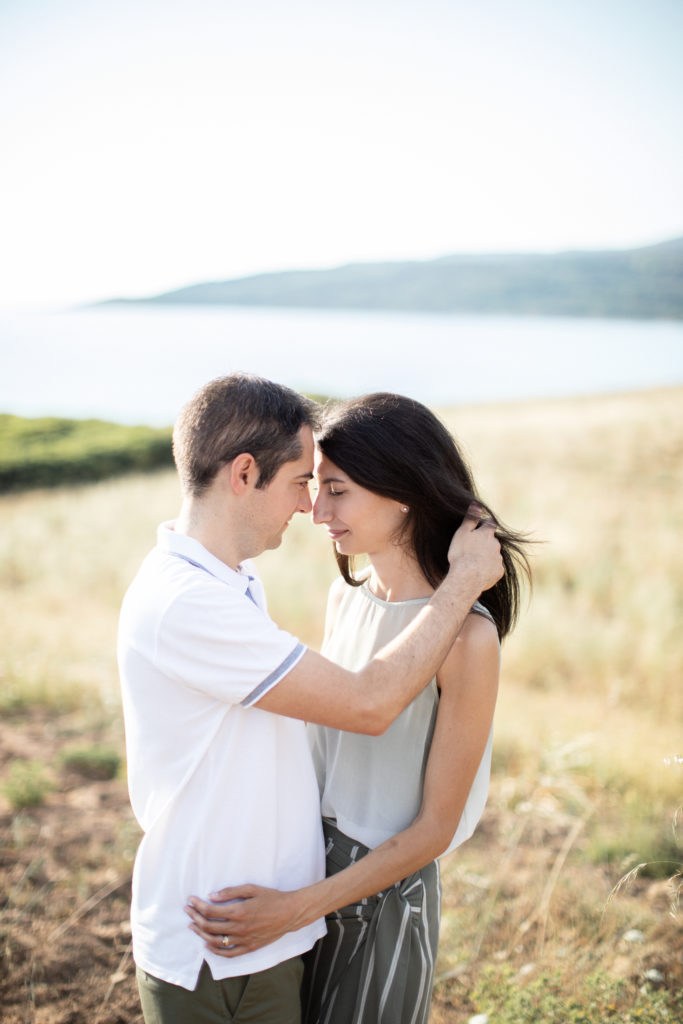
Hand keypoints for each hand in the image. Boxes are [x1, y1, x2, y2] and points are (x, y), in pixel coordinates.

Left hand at [184, 885, 300, 957]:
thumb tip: (212, 896)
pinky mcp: (249, 948)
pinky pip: (228, 954)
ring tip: (192, 926)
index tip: (191, 900)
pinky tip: (207, 945)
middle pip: (209, 926)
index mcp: (239, 911)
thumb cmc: (272, 898)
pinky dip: (215, 951)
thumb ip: (231, 892)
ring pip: (215, 941)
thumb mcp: (252, 889)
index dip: (198, 906)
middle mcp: (239, 928)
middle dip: (195, 917)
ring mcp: (244, 940)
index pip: (211, 911)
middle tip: (188, 910)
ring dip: (201, 934)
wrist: (290, 913)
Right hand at [447, 503, 502, 591]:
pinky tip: (478, 572)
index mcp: (487, 534)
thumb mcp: (462, 532)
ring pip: (493, 554)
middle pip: (492, 540)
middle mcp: (496, 545)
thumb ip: (471, 518)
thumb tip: (477, 504)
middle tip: (472, 548)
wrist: (467, 577)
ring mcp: (498, 559)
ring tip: (473, 563)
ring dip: (486, 556)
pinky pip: (494, 568)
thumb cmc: (462, 554)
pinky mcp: (499, 572)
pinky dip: (488, 569)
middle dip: (485, 542)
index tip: (479, 526)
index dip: (485, 523)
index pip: (490, 523)